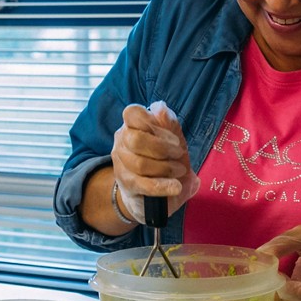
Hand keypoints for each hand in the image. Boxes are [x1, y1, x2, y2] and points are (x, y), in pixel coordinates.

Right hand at [110, 101, 199, 223]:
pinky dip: (161, 186)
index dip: (153, 123)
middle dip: (163, 148)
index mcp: (133, 124)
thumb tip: (161, 108)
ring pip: (139, 163)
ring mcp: (121, 162)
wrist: (152, 192)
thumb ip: (170, 124)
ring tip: (179, 171)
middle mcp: (122, 140)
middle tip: (180, 154)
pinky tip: (175, 187)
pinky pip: (142, 184)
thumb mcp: (174, 141)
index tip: (174, 138)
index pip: (132, 113)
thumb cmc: (165, 159)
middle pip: (136, 140)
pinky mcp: (125, 183)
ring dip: (165, 168)